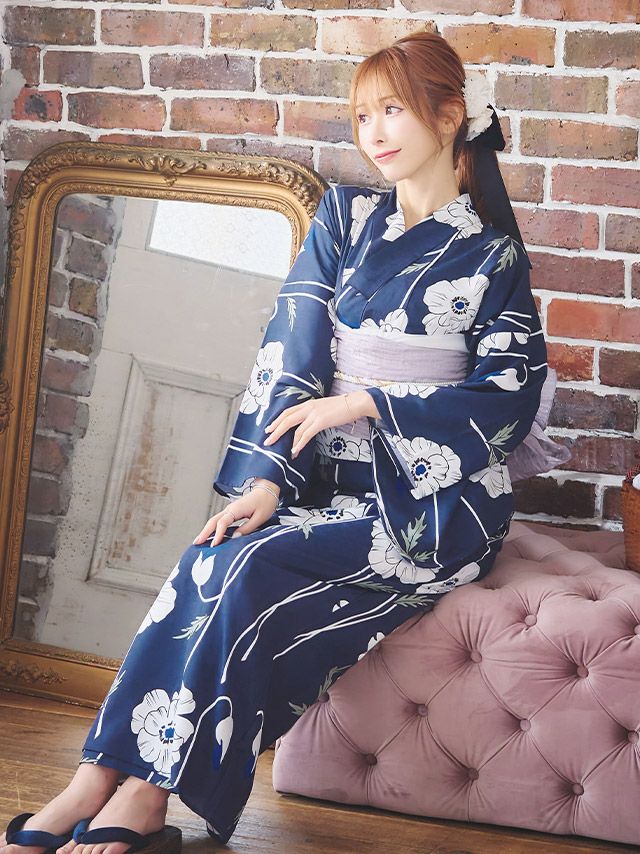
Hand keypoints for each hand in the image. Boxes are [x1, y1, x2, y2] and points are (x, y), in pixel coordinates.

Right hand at [192, 480, 279, 546]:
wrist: (268, 490)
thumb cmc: (265, 503)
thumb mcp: (259, 518)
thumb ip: (247, 528)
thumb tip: (234, 537)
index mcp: (236, 509)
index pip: (222, 523)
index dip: (217, 534)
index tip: (214, 545)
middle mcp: (230, 509)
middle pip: (213, 521)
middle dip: (204, 532)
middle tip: (196, 543)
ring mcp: (230, 510)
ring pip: (215, 520)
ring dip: (207, 530)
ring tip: (199, 541)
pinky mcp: (232, 512)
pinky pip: (220, 520)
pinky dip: (213, 528)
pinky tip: (211, 535)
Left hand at [263, 391, 378, 458]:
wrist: (355, 403)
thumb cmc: (342, 407)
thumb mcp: (324, 407)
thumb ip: (314, 413)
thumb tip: (308, 423)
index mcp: (308, 403)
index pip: (287, 412)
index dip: (277, 420)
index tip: (269, 428)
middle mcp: (308, 407)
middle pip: (286, 419)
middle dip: (275, 430)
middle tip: (267, 440)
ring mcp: (314, 414)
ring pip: (294, 428)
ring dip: (287, 441)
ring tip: (282, 451)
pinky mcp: (321, 421)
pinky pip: (306, 434)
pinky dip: (299, 443)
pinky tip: (295, 450)